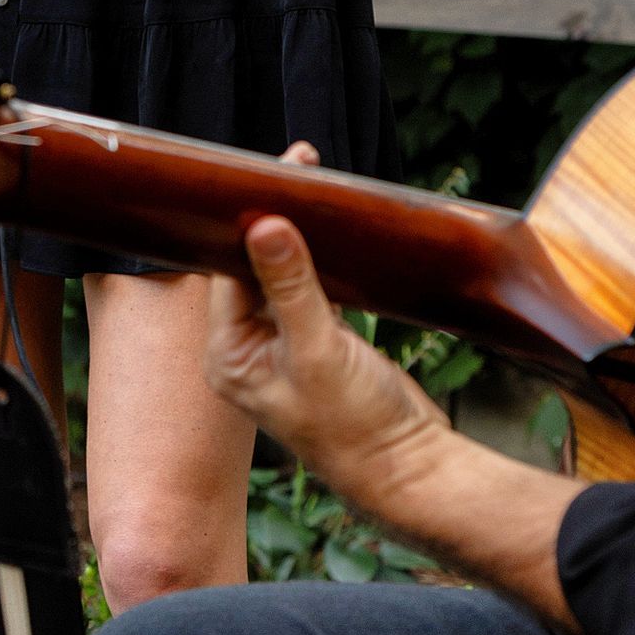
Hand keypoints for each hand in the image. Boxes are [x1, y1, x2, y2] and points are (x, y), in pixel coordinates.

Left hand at [203, 202, 448, 506]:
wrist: (407, 467)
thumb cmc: (355, 424)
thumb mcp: (318, 350)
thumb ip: (290, 286)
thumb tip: (263, 225)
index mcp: (229, 355)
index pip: (227, 272)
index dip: (247, 223)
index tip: (269, 177)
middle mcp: (248, 348)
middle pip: (252, 267)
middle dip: (272, 218)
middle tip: (297, 167)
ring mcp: (284, 343)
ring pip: (283, 272)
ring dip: (299, 233)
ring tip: (317, 186)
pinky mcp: (319, 339)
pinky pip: (311, 285)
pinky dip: (322, 257)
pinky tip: (336, 227)